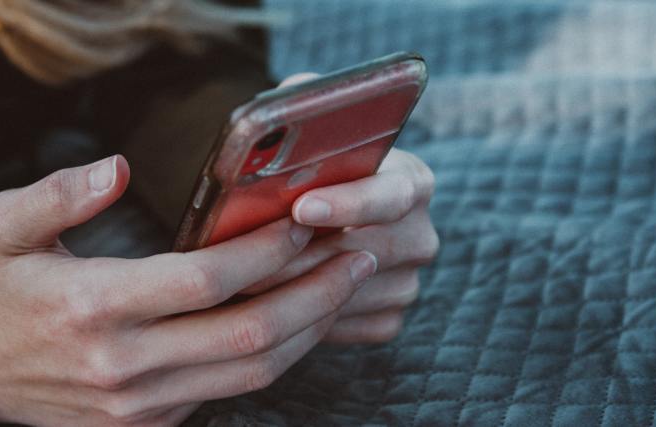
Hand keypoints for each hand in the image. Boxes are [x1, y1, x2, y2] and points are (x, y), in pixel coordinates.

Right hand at [0, 155, 377, 425]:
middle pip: (248, 336)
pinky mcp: (149, 423)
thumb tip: (117, 168)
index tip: (302, 219)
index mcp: (91, 306)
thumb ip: (56, 193)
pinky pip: (229, 392)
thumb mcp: (0, 229)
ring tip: (345, 284)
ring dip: (309, 328)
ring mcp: (139, 403)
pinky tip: (296, 316)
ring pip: (251, 373)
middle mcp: (122, 364)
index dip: (265, 250)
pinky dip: (274, 355)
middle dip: (316, 293)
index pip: (205, 281)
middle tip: (357, 254)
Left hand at [249, 73, 439, 344]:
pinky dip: (299, 317)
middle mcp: (420, 234)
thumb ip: (308, 104)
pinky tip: (260, 302)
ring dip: (288, 290)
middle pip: (364, 252)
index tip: (301, 207)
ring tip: (235, 280)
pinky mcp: (386, 318)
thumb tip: (296, 92)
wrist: (311, 219)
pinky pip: (341, 325)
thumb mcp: (311, 130)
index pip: (394, 193)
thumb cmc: (306, 168)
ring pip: (345, 294)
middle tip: (243, 258)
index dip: (348, 202)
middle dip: (298, 256)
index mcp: (412, 181)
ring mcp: (407, 281)